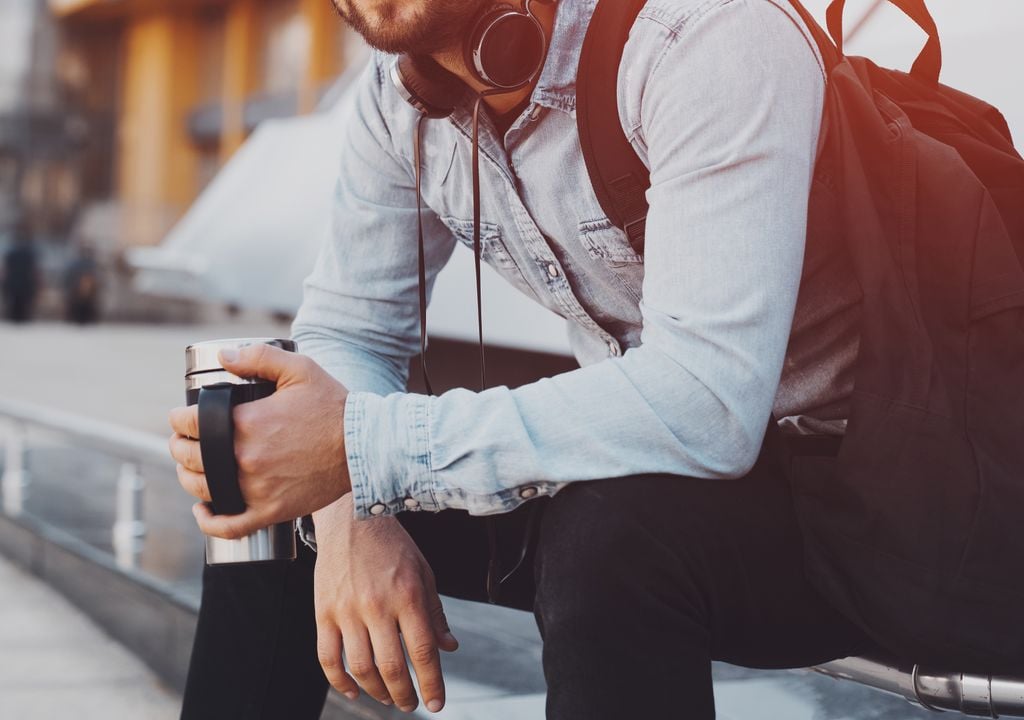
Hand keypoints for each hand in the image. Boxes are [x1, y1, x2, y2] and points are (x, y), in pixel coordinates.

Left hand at [168, 344, 350, 537]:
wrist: (364, 447)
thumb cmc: (333, 407)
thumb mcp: (300, 369)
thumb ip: (259, 357)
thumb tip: (223, 356)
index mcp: (247, 423)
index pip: (191, 424)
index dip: (178, 419)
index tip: (181, 417)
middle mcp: (245, 459)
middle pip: (190, 457)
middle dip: (179, 445)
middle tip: (183, 440)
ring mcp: (257, 489)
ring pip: (203, 489)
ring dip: (188, 478)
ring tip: (191, 468)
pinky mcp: (271, 510)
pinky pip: (230, 525)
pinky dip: (209, 521)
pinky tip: (203, 510)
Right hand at [313, 496, 458, 713]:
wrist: (352, 517)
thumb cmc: (392, 545)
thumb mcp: (424, 573)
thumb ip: (435, 613)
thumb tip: (448, 647)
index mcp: (408, 595)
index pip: (423, 652)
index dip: (432, 684)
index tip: (436, 703)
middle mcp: (377, 605)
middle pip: (392, 667)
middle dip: (404, 694)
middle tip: (411, 704)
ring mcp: (347, 610)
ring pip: (361, 668)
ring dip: (377, 692)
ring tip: (387, 698)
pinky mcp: (323, 611)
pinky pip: (328, 657)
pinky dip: (340, 681)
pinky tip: (353, 689)